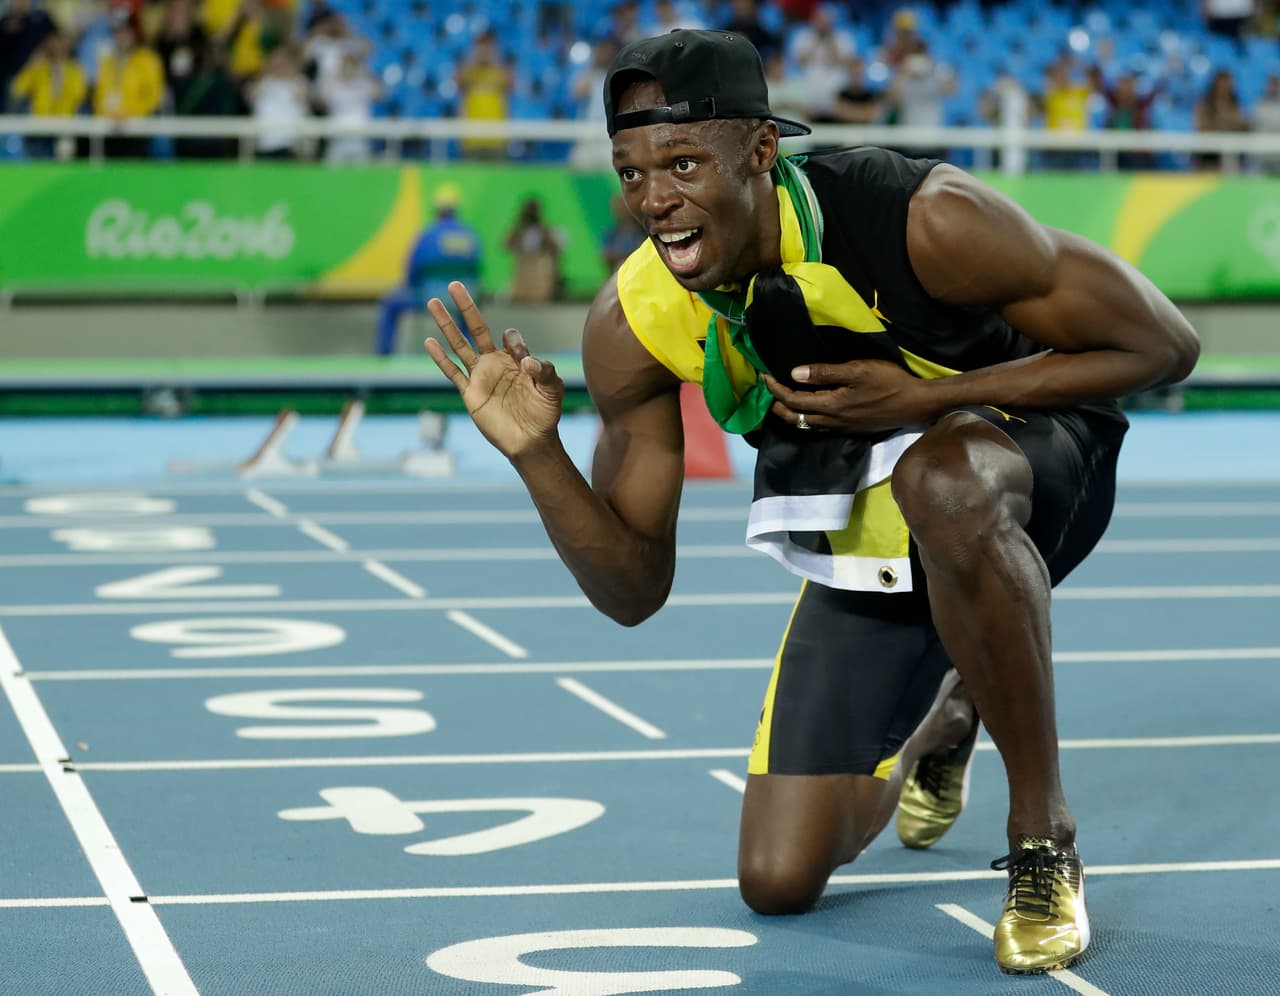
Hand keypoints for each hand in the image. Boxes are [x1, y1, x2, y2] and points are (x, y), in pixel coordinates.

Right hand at [424, 281, 563, 457]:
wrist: (531, 441)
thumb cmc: (545, 414)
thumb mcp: (552, 389)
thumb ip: (545, 371)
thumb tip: (526, 360)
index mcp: (516, 358)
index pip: (510, 337)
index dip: (515, 342)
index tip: (524, 361)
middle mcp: (495, 363)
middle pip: (477, 328)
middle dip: (466, 307)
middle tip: (455, 284)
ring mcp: (481, 376)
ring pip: (459, 344)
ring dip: (446, 324)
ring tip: (433, 302)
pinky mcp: (470, 393)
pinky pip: (452, 372)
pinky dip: (440, 358)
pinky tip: (429, 341)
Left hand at [763, 359, 930, 433]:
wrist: (915, 404)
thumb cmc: (888, 382)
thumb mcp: (857, 370)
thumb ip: (825, 373)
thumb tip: (794, 374)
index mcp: (830, 405)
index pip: (792, 400)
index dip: (775, 389)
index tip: (764, 375)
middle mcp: (831, 421)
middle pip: (794, 418)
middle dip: (776, 405)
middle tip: (767, 390)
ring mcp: (841, 428)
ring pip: (805, 426)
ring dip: (789, 415)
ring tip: (781, 401)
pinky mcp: (849, 429)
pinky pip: (818, 428)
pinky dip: (805, 420)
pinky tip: (808, 410)